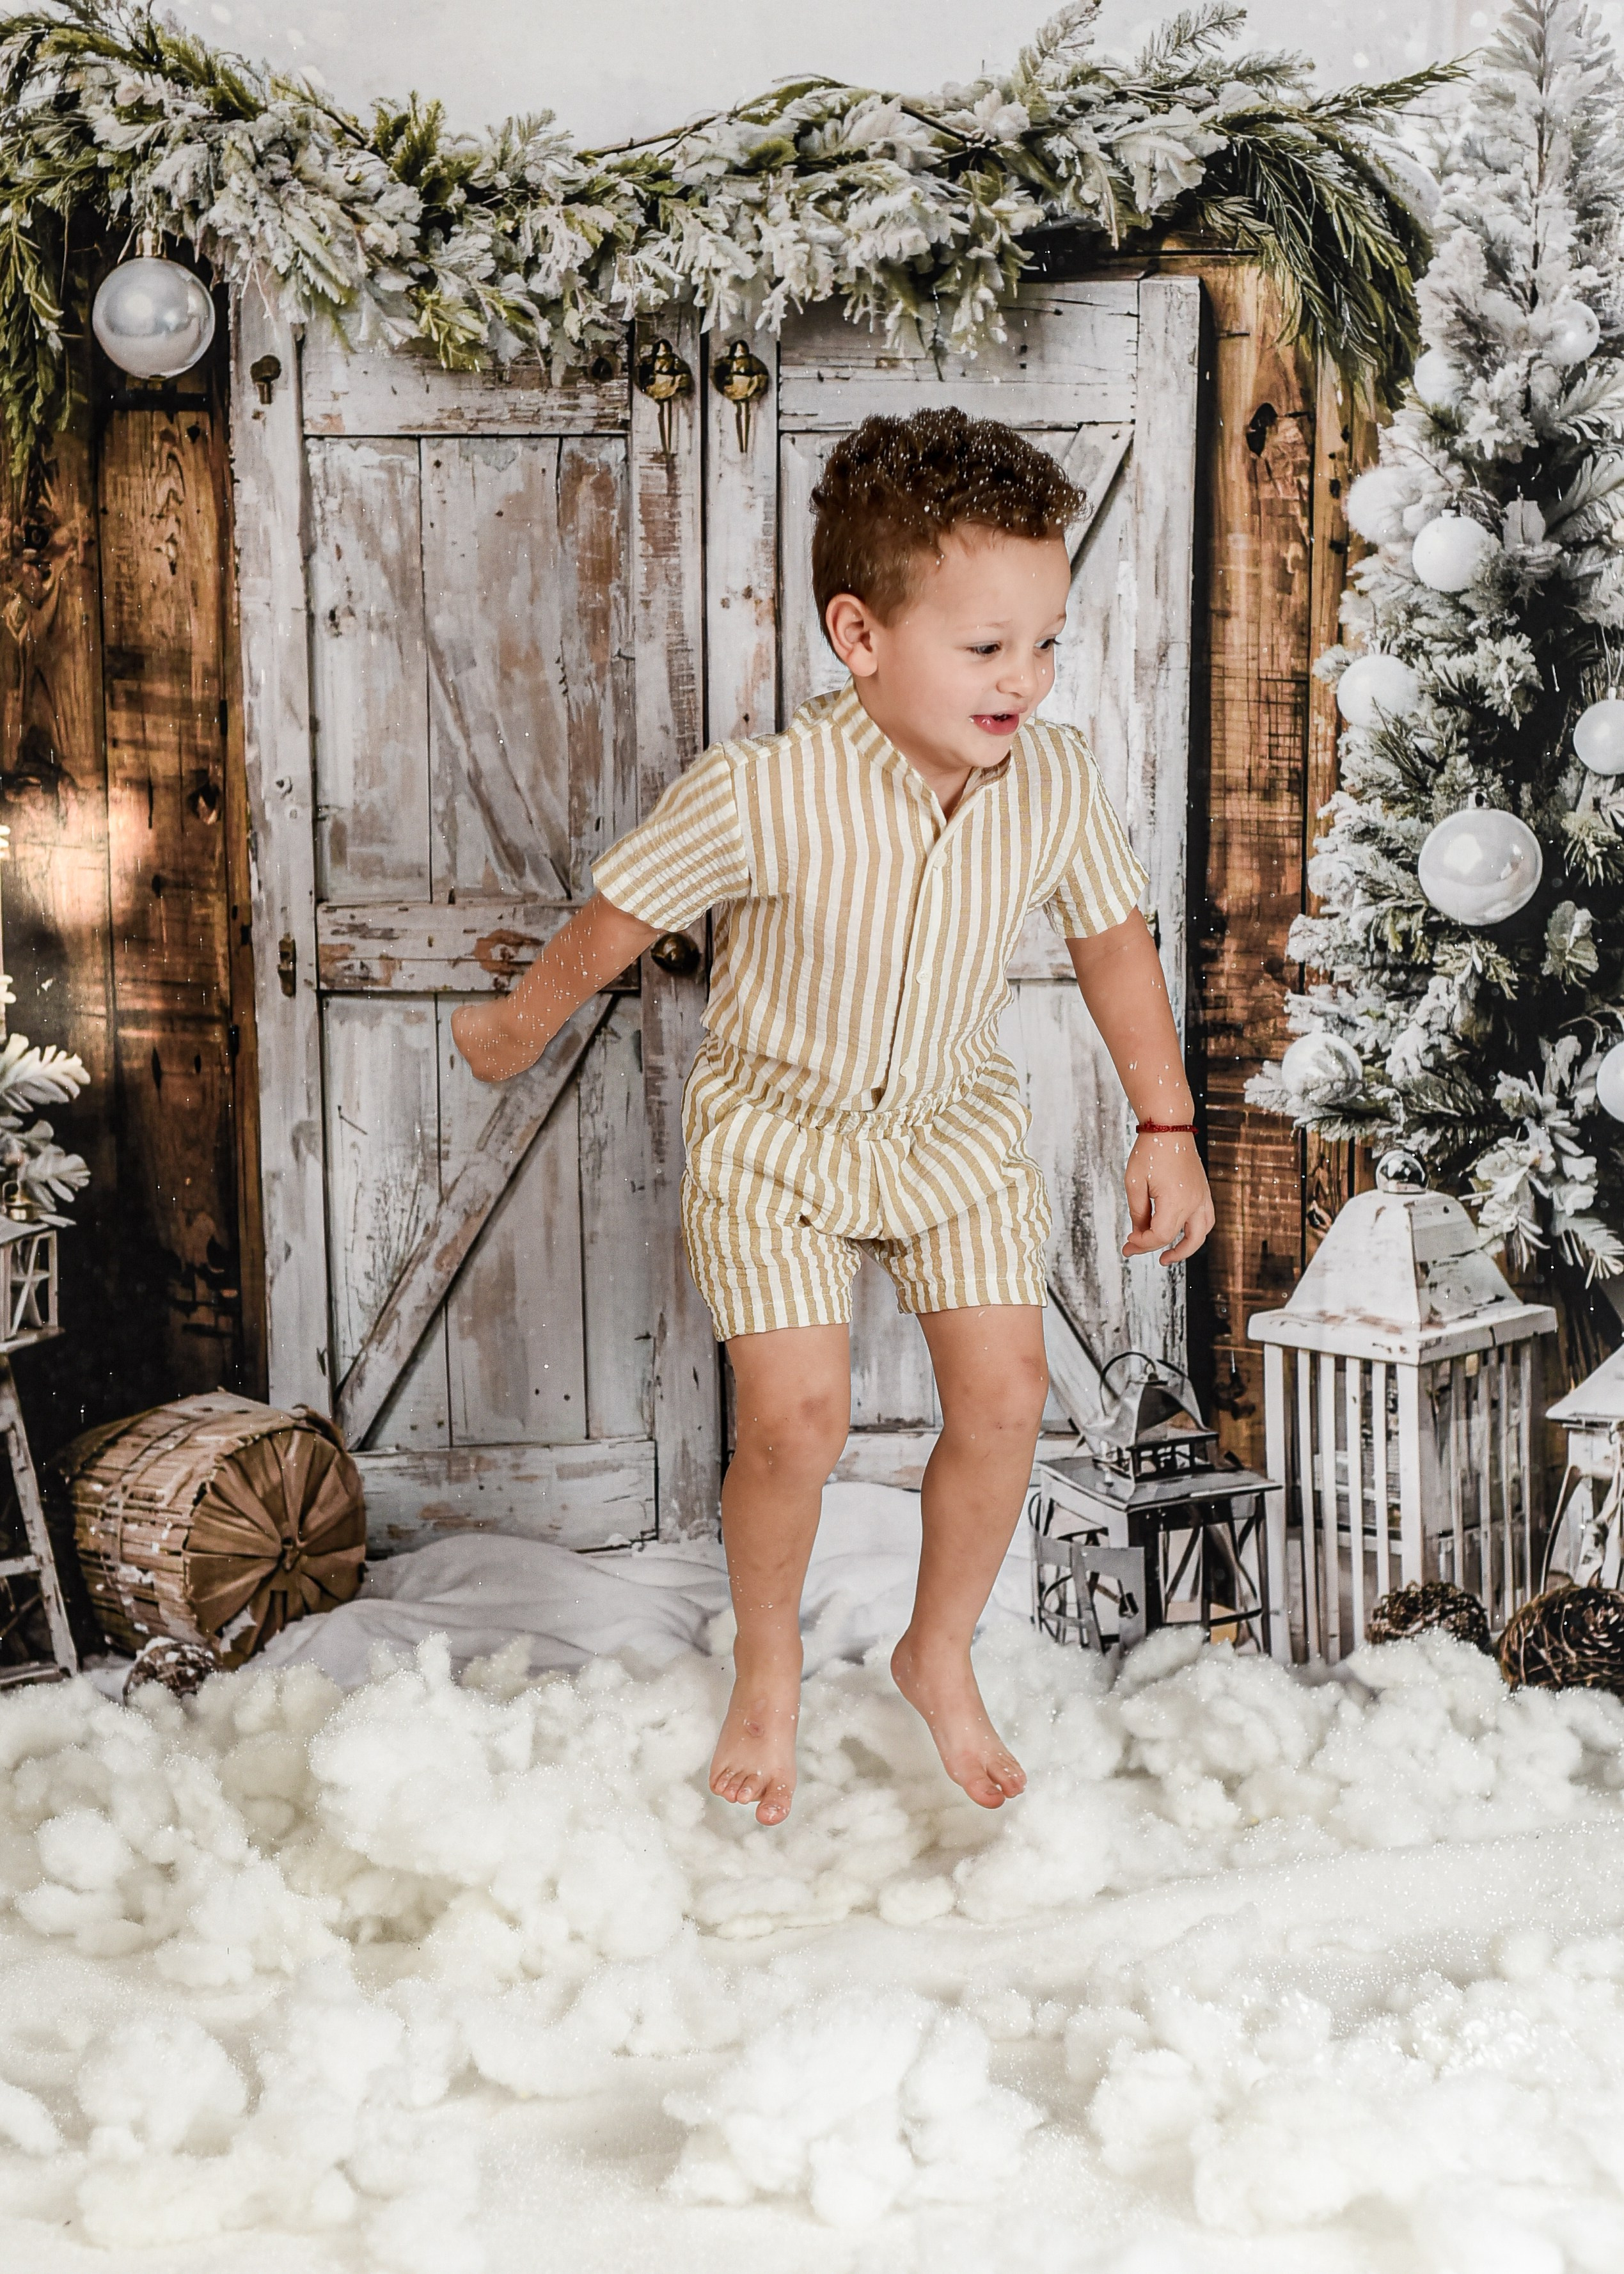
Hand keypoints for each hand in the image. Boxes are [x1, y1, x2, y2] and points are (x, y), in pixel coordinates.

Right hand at [450, 997, 535, 1084]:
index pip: (484, 1065)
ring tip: (494, 1017)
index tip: (496, 1042)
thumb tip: (511, 1048)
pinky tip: (485, 1009)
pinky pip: (459, 1016)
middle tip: (496, 1027)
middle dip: (481, 1038)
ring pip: (465, 1032)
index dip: (489, 1051)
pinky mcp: (458, 1029)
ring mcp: (464, 1046)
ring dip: (476, 1024)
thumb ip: (510, 1056)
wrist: (521, 1026)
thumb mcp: (524, 1055)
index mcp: (491, 1074)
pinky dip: (468, 1011)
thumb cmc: (529, 1039)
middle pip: (472, 1049)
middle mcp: (476, 1064)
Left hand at [1122, 1131, 1213, 1266]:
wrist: (1170, 1126)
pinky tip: (1180, 1234)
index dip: (1142, 1243)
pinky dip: (1195, 1232)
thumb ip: (1138, 1212)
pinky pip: (1206, 1219)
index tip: (1127, 1241)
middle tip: (1134, 1250)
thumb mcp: (1134, 1183)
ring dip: (1185, 1248)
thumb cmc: (1149, 1151)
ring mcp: (1202, 1197)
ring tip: (1168, 1256)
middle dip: (1153, 1247)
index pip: (1160, 1236)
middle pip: (1176, 1238)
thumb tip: (1139, 1232)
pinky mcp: (1204, 1191)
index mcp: (1175, 1201)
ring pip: (1201, 1234)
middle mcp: (1194, 1202)